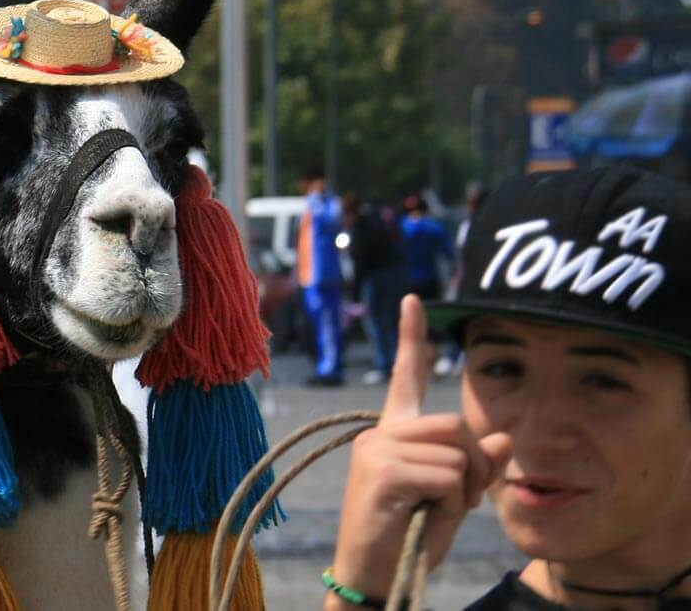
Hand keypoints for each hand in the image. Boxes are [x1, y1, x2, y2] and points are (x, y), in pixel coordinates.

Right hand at [326, 296, 511, 607]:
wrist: (374, 577)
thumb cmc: (408, 538)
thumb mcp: (451, 498)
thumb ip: (476, 465)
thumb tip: (502, 438)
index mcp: (394, 434)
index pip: (404, 377)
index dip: (412, 338)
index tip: (415, 300)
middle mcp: (380, 434)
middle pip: (455, 424)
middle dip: (474, 466)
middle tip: (457, 501)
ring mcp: (377, 450)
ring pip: (456, 449)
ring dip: (463, 488)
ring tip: (434, 511)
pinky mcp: (381, 472)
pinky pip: (445, 475)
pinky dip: (449, 502)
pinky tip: (421, 517)